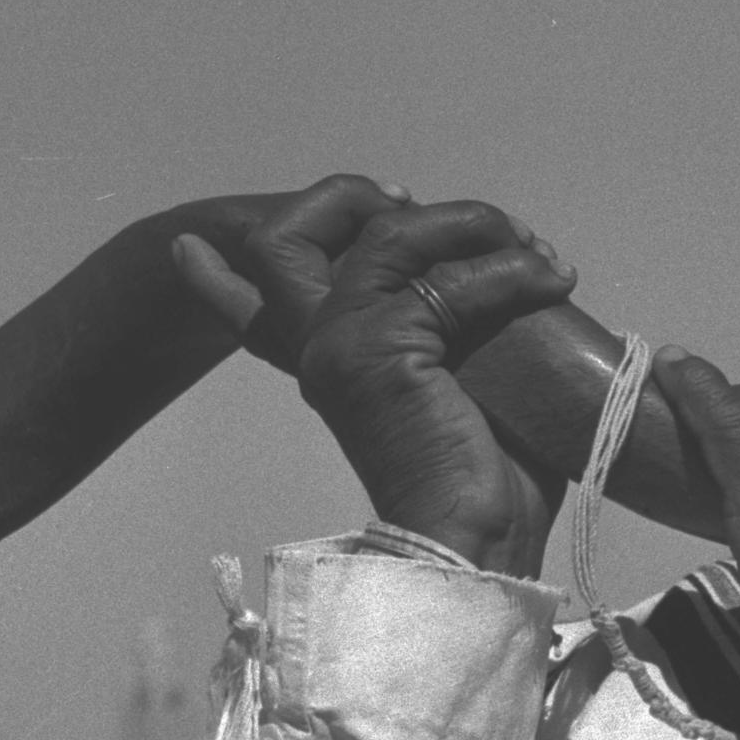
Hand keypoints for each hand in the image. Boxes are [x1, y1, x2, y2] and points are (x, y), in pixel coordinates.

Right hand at [175, 175, 577, 574]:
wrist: (473, 541)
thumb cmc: (485, 478)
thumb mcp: (459, 386)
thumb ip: (446, 329)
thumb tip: (502, 272)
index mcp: (328, 364)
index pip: (247, 307)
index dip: (214, 275)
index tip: (187, 250)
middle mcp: (318, 348)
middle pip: (285, 236)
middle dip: (359, 198)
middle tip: (457, 221)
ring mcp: (341, 344)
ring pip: (385, 232)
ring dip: (474, 225)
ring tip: (537, 253)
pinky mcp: (381, 348)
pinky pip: (452, 276)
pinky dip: (514, 271)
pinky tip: (552, 283)